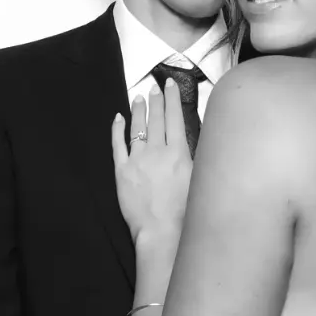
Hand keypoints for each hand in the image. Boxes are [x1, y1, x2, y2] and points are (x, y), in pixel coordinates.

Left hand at [112, 80, 191, 241]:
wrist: (161, 230)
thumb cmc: (185, 210)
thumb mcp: (197, 179)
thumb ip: (193, 158)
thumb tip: (191, 140)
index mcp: (179, 153)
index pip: (175, 118)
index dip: (172, 99)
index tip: (170, 85)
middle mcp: (158, 151)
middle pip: (156, 119)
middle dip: (156, 100)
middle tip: (155, 86)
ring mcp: (137, 160)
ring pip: (137, 128)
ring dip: (138, 110)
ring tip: (139, 97)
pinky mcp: (121, 171)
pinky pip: (117, 144)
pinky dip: (117, 129)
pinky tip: (118, 118)